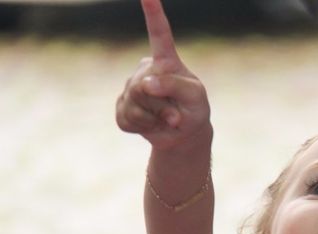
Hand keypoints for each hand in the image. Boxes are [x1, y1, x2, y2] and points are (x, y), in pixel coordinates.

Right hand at [116, 0, 211, 150]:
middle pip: (144, 87)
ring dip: (154, 119)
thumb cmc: (193, 111)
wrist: (182, 136)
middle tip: (175, 115)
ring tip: (166, 120)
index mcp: (166, 61)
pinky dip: (143, 128)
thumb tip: (146, 84)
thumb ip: (175, 87)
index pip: (159, 34)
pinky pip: (127, 119)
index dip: (153, 13)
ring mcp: (131, 87)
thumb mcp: (195, 98)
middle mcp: (145, 69)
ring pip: (135, 105)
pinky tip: (151, 125)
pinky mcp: (122, 107)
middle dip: (161, 107)